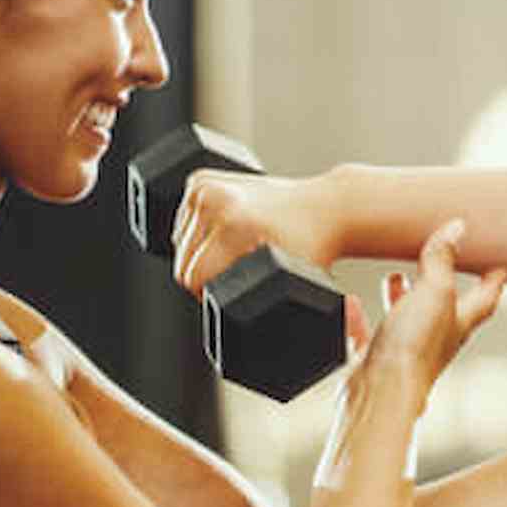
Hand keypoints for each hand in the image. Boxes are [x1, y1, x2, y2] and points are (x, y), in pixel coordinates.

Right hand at [172, 170, 336, 296]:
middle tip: (239, 273)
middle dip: (206, 274)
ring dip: (201, 252)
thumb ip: (272, 307)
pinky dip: (200, 232)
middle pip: (183, 261)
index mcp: (232, 224)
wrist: (326, 207)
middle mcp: (215, 200)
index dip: (209, 295)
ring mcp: (205, 185)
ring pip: (180, 241)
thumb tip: (267, 327)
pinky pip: (184, 220)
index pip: (193, 277)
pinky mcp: (201, 179)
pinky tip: (229, 233)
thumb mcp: (292, 282)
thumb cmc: (315, 245)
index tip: (230, 295)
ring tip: (238, 250)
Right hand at [352, 220, 506, 395]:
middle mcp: (435, 339)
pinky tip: (349, 304)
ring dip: (402, 296)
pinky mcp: (376, 361)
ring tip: (395, 278)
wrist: (380, 392)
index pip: (485, 298)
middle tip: (444, 264)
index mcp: (458, 323)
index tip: (500, 267)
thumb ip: (442, 260)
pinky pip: (368, 333)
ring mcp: (405, 351)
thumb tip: (456, 229)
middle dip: (443, 283)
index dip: (494, 281)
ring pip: (407, 318)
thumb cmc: (414, 350)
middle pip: (445, 307)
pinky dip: (360, 316)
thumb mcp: (434, 292)